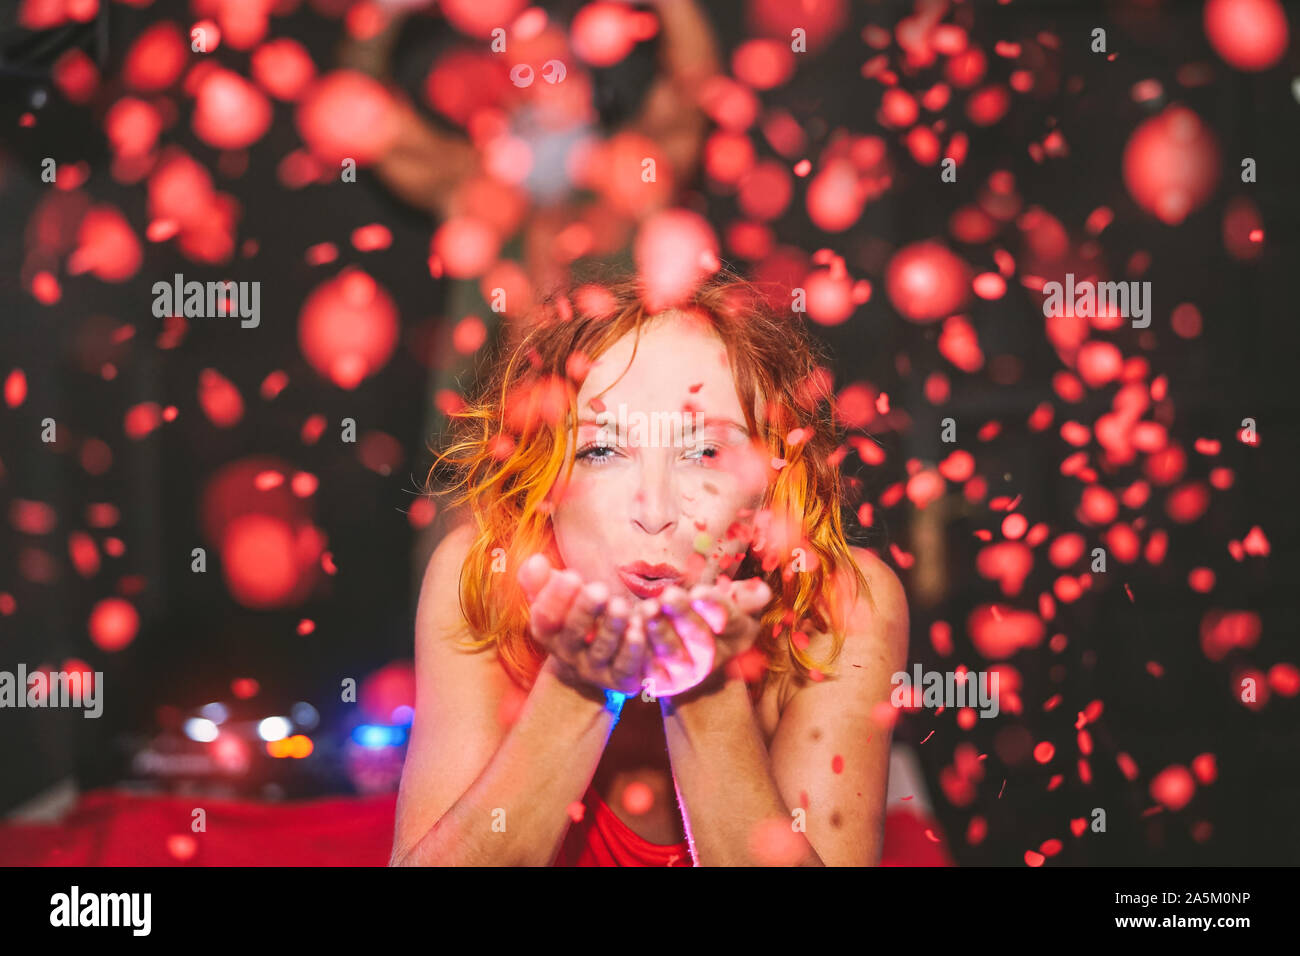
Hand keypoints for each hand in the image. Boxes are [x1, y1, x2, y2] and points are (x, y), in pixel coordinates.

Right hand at [518, 553, 647, 695]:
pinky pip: (625, 666)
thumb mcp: (555, 597)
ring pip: (602, 650)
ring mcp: (594, 669)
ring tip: (621, 606)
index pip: (546, 618)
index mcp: (547, 632)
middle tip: (599, 589)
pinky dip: (632, 649)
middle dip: (585, 611)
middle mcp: (568, 654)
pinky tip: (640, 628)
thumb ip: (541, 579)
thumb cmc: (574, 617)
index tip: (572, 576)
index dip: (556, 598)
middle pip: (573, 634)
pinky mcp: (620, 679)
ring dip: (611, 628)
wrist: (594, 662)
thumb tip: (535, 560)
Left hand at [640, 576, 771, 697]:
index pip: (729, 620)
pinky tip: (630, 628)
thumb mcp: (735, 602)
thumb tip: (762, 591)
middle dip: (683, 615)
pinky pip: (647, 666)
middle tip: (668, 595)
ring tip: (647, 610)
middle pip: (699, 637)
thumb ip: (747, 596)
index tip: (698, 592)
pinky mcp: (660, 682)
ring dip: (659, 632)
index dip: (714, 606)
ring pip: (672, 653)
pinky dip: (638, 649)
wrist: (687, 651)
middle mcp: (714, 658)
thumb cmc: (711, 615)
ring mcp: (687, 673)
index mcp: (737, 634)